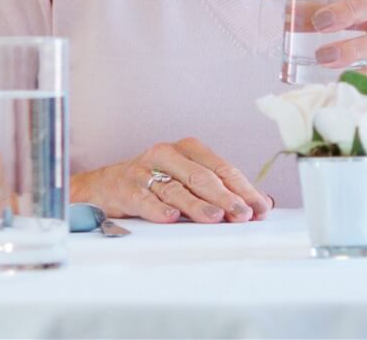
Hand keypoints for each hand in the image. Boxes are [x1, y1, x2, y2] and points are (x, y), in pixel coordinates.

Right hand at [71, 138, 273, 223]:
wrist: (106, 186)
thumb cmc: (154, 182)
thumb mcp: (187, 179)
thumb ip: (221, 190)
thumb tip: (260, 204)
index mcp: (187, 149)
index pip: (221, 168)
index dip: (242, 188)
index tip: (259, 207)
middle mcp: (166, 155)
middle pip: (201, 177)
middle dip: (224, 196)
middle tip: (242, 213)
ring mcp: (145, 171)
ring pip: (176, 189)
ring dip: (196, 205)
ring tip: (214, 217)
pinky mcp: (127, 188)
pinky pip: (144, 199)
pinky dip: (157, 209)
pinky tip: (170, 217)